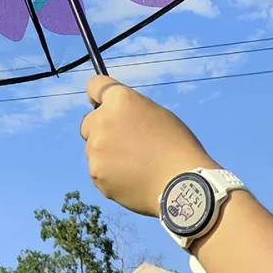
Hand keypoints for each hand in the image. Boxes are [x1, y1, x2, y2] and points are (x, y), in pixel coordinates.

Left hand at [80, 75, 219, 216]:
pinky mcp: (96, 173)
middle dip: (101, 129)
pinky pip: (98, 170)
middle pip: (89, 122)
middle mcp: (102, 120)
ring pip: (93, 148)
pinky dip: (110, 174)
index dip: (99, 96)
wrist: (183, 186)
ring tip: (135, 165)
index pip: (94, 86)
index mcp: (119, 99)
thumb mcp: (155, 113)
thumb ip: (129, 109)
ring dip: (106, 153)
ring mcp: (96, 148)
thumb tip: (113, 113)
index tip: (101, 105)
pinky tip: (132, 178)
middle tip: (126, 143)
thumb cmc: (176, 146)